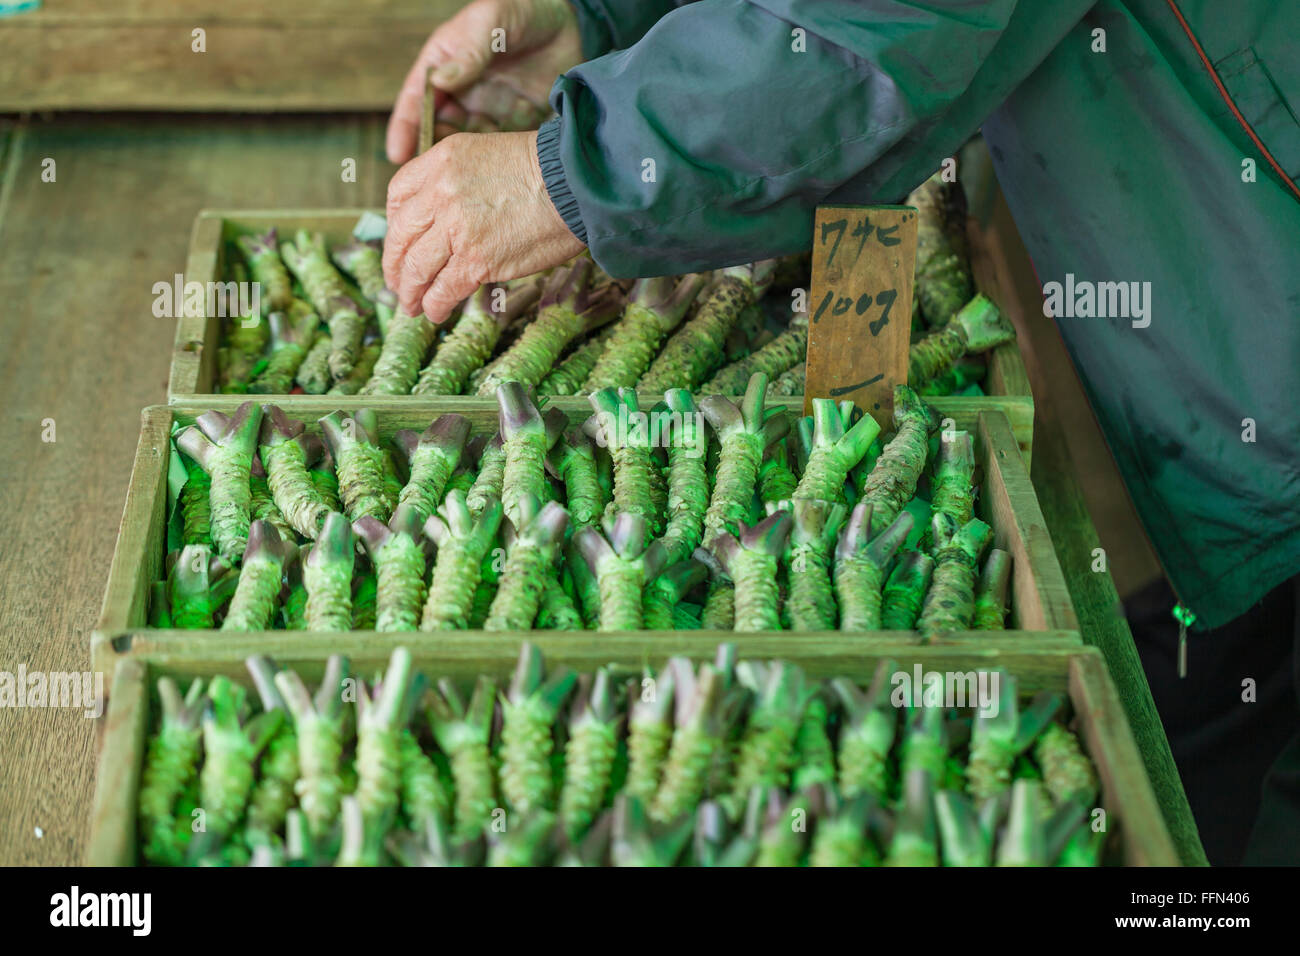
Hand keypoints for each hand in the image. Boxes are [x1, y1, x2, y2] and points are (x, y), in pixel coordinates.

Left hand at [384, 129, 585, 322]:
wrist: (575, 185)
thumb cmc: (544, 171)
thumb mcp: (487, 155)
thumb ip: (457, 181)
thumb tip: (444, 219)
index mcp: (441, 162)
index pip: (398, 196)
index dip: (394, 226)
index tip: (400, 243)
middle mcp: (440, 193)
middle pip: (401, 237)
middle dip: (395, 266)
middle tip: (397, 284)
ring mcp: (456, 228)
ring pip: (417, 267)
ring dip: (410, 292)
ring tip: (411, 306)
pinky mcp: (476, 260)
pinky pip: (444, 289)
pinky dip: (435, 305)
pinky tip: (436, 312)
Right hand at [386, 0, 582, 163]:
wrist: (569, 23)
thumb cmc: (522, 10)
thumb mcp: (492, 20)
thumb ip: (469, 50)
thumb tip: (441, 81)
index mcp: (444, 65)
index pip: (416, 99)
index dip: (405, 128)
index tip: (397, 154)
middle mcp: (462, 92)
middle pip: (440, 130)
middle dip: (434, 154)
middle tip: (436, 177)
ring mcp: (488, 110)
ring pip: (469, 146)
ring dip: (467, 163)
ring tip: (468, 181)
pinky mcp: (515, 124)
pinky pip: (502, 149)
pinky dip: (499, 162)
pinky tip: (502, 172)